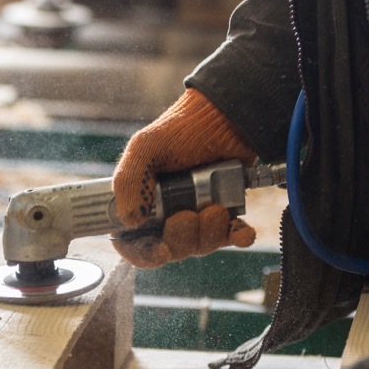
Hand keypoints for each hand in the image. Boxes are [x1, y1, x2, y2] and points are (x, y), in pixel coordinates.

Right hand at [112, 88, 258, 268]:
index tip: (160, 249)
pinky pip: (231, 238)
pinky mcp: (224, 214)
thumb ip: (128, 181)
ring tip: (215, 207)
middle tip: (190, 214)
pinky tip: (241, 229)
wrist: (228, 116)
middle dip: (182, 237)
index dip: (144, 253)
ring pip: (201, 246)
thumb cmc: (183, 128)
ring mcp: (196, 215)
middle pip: (170, 249)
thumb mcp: (145, 147)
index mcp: (140, 202)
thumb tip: (130, 220)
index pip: (133, 244)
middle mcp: (166, 214)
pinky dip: (238, 236)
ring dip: (210, 233)